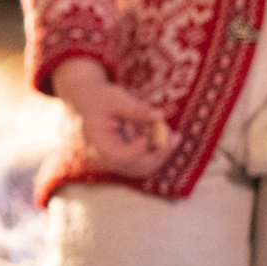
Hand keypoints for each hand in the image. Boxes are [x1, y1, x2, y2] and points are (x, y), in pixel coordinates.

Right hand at [51, 57, 174, 178]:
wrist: (92, 101)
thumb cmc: (100, 99)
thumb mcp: (114, 98)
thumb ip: (135, 108)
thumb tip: (158, 115)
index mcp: (98, 144)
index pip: (119, 158)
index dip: (137, 151)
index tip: (150, 134)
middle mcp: (108, 157)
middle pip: (137, 167)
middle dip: (159, 153)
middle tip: (174, 136)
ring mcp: (120, 159)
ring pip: (146, 167)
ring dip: (163, 152)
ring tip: (174, 134)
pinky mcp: (130, 156)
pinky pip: (149, 159)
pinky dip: (161, 149)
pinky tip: (169, 134)